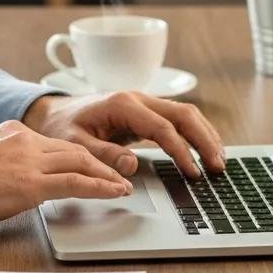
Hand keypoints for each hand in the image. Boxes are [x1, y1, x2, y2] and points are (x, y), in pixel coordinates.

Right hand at [0, 120, 133, 228]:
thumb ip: (3, 161)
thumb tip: (13, 177)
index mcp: (12, 131)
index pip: (54, 142)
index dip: (78, 155)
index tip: (89, 164)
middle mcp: (24, 139)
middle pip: (74, 148)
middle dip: (100, 163)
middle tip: (118, 174)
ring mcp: (29, 160)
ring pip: (80, 162)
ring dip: (106, 175)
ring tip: (123, 186)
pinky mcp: (30, 183)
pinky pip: (75, 183)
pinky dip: (99, 187)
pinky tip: (114, 193)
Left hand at [22, 91, 224, 179]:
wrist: (53, 113)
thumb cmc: (62, 128)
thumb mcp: (74, 144)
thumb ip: (102, 155)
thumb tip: (131, 167)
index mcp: (122, 104)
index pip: (162, 127)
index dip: (180, 151)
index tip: (192, 173)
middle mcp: (137, 99)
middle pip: (182, 114)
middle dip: (204, 139)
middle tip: (218, 166)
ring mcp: (143, 103)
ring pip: (184, 113)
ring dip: (204, 135)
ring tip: (219, 161)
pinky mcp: (145, 113)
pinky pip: (176, 120)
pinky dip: (194, 133)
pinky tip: (205, 149)